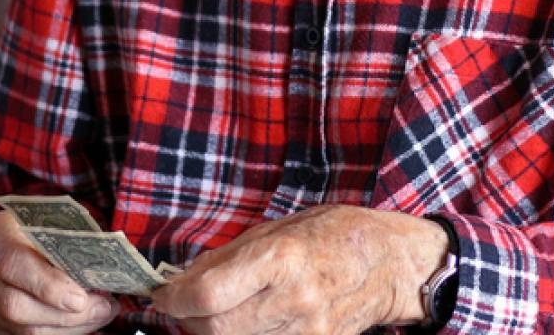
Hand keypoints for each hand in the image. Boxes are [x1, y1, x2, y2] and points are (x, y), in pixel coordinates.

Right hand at [0, 210, 118, 333]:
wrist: (14, 241)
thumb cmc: (40, 229)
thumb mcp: (52, 224)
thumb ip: (70, 246)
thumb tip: (99, 277)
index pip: (13, 262)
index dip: (47, 284)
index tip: (81, 296)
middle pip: (14, 305)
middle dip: (63, 314)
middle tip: (101, 308)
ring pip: (21, 329)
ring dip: (67, 328)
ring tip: (99, 314)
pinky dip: (59, 334)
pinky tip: (82, 323)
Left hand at [151, 205, 447, 333]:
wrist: (389, 262)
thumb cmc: (331, 235)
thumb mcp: (276, 229)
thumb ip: (226, 258)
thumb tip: (181, 280)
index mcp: (281, 258)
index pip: (207, 295)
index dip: (174, 298)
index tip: (163, 293)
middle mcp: (294, 299)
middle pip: (216, 328)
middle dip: (188, 318)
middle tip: (185, 304)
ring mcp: (308, 331)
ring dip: (214, 331)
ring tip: (216, 311)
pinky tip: (244, 322)